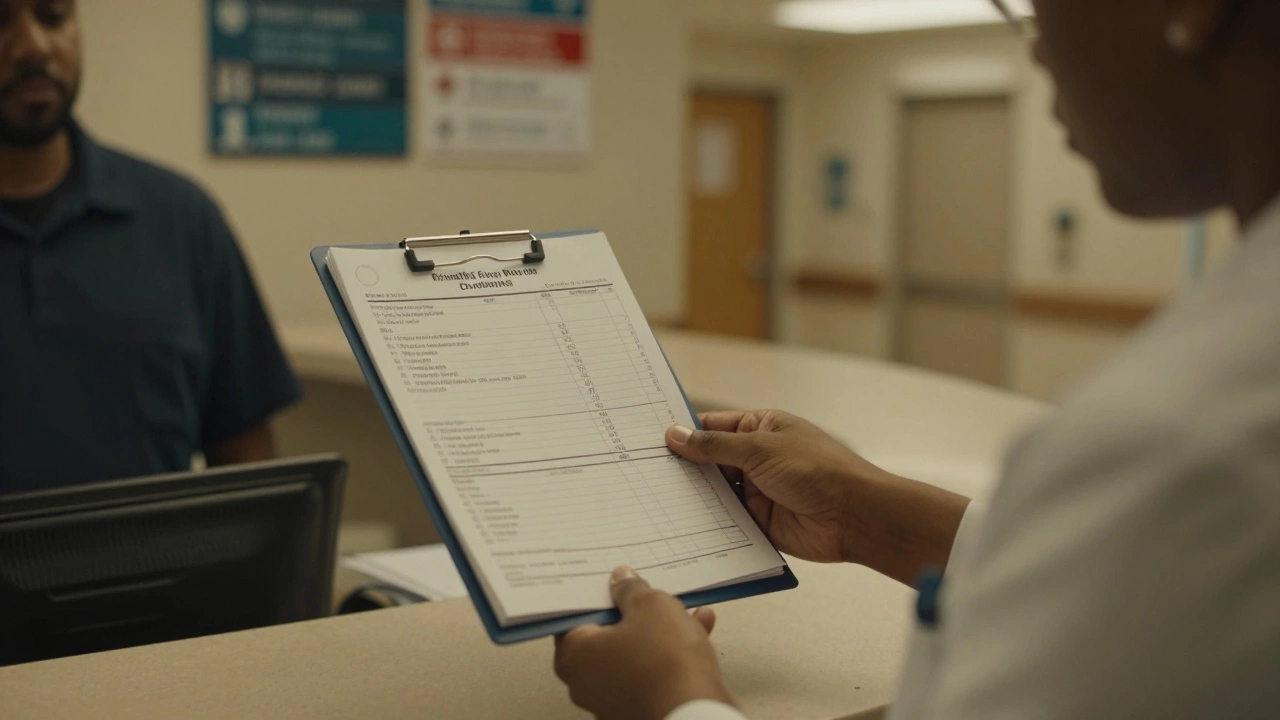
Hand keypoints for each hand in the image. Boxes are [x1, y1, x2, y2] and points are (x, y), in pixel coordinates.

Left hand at [554, 567, 732, 719]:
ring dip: (660, 631)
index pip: (574, 616)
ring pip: (634, 654)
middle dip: (634, 612)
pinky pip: (651, 673)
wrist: (695, 715)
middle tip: (649, 592)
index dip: (596, 595)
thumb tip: (621, 581)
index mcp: (574, 655)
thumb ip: (632, 589)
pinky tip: (699, 630)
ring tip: (686, 609)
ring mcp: (612, 701)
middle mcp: (586, 683)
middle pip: (607, 635)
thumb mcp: (651, 606)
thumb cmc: (664, 662)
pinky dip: (670, 654)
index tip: (611, 581)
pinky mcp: (639, 710)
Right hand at [667, 410, 969, 584]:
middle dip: (682, 469)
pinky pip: (726, 522)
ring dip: (693, 498)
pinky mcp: (759, 523)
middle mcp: (757, 459)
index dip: (683, 433)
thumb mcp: (760, 449)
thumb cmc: (819, 470)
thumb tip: (675, 435)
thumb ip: (714, 446)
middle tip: (642, 472)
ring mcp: (758, 492)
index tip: (649, 440)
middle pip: (709, 463)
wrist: (855, 516)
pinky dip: (708, 524)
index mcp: (761, 429)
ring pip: (715, 494)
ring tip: (652, 499)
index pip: (712, 427)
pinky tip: (679, 525)